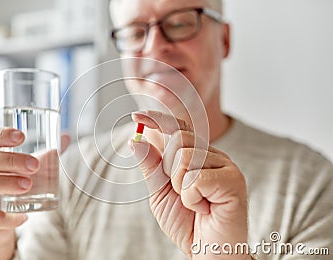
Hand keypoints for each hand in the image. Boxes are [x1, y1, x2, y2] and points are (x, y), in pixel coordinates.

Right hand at [0, 128, 69, 259]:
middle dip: (11, 161)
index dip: (0, 135)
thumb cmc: (9, 191)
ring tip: (27, 186)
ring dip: (4, 183)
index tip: (22, 136)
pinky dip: (3, 217)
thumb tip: (65, 137)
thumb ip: (44, 156)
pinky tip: (22, 216)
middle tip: (35, 165)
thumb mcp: (25, 172)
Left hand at [130, 111, 248, 259]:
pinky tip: (204, 208)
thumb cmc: (186, 222)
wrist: (208, 251)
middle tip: (181, 192)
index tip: (136, 115)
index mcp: (197, 155)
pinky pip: (196, 178)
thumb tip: (136, 139)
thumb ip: (151, 166)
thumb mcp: (159, 192)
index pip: (177, 128)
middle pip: (178, 138)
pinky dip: (192, 198)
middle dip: (168, 169)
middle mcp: (213, 155)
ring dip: (180, 186)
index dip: (157, 120)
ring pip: (186, 157)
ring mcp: (226, 166)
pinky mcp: (233, 180)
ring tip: (194, 202)